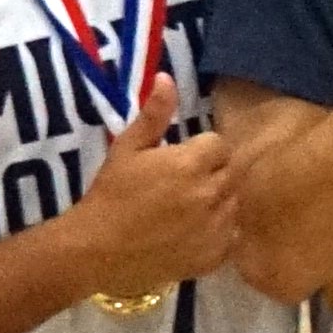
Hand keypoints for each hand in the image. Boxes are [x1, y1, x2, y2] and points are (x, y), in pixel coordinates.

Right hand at [57, 78, 238, 298]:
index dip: (201, 150)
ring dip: (218, 201)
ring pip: (235, 203)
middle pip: (230, 172)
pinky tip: (194, 231)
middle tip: (182, 184)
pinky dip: (220, 232)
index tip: (181, 159)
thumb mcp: (127, 148)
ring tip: (188, 208)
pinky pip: (233, 235)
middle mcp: (212, 193)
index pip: (218, 145)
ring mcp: (217, 226)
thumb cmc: (110, 194)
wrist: (97, 249)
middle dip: (212, 173)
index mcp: (192, 163)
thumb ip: (154, 114)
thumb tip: (167, 78)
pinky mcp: (216, 254)